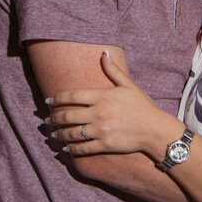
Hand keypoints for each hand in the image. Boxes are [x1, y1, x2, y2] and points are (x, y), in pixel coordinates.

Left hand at [47, 52, 180, 156]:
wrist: (155, 129)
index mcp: (102, 96)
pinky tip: (66, 148)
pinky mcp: (105, 145)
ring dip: (59, 133)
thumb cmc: (142, 106)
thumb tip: (104, 53)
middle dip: (54, 117)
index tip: (47, 101)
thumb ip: (114, 70)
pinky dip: (72, 148)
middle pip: (68, 115)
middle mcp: (99, 113)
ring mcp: (101, 130)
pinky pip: (83, 148)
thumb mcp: (129, 85)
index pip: (72, 96)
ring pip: (72, 133)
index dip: (56, 98)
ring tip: (53, 133)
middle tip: (46, 119)